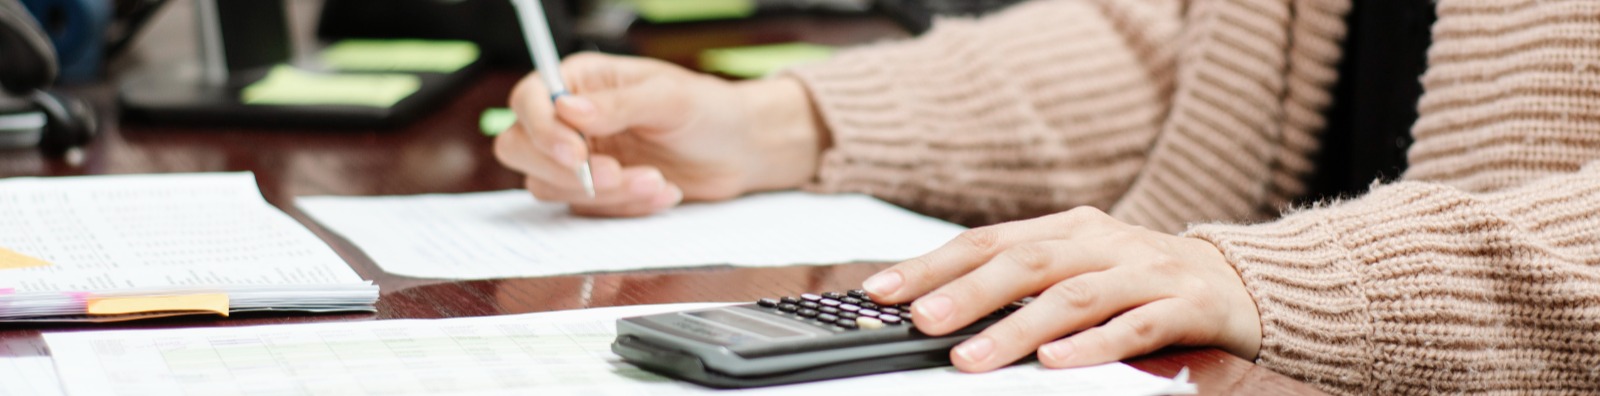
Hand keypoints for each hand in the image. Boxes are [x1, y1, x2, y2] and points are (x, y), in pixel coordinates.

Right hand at [494, 52, 827, 216]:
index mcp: (581, 80)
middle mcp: (571, 119)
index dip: (542, 129)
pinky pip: (587, 210)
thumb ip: (617, 104)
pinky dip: (624, 207)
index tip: (577, 153)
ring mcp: (581, 158)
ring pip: (552, 186)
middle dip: (565, 171)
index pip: (528, 100)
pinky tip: (663, 192)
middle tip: (614, 174)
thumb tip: (568, 110)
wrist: (740, 151)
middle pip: (520, 148)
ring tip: (656, 181)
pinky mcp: (598, 191)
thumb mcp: (668, 98)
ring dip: (604, 192)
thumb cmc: (709, 110)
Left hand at [861, 207, 1260, 371]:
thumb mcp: (1083, 271)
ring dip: (1016, 329)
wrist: (1247, 282)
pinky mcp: (1186, 305)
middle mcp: (1103, 242)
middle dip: (965, 292)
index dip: (932, 264)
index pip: (988, 241)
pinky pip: (1135, 326)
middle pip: (1025, 261)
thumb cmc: (1145, 281)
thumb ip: (1024, 284)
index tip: (880, 290)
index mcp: (1070, 228)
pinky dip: (1093, 345)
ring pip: (1073, 296)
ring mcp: (1146, 270)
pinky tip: (1057, 363)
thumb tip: (938, 308)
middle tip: (917, 320)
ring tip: (970, 358)